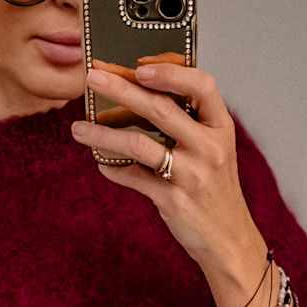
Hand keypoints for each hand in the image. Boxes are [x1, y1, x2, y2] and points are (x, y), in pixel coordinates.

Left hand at [70, 61, 264, 306]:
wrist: (228, 239)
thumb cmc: (216, 189)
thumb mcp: (216, 149)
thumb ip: (191, 123)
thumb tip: (144, 93)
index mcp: (221, 128)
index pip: (203, 86)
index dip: (171, 73)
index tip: (140, 67)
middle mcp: (209, 148)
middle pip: (161, 110)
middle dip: (122, 90)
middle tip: (93, 78)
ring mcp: (191, 175)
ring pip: (140, 145)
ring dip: (104, 134)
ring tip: (78, 128)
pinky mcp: (173, 200)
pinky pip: (134, 179)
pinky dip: (113, 169)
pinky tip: (100, 163)